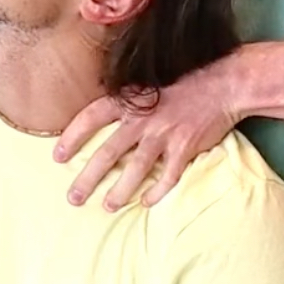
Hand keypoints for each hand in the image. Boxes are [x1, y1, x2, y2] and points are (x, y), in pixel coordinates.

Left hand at [56, 57, 242, 208]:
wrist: (226, 82)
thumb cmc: (188, 77)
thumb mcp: (151, 79)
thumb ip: (130, 96)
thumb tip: (106, 110)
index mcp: (131, 99)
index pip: (91, 117)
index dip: (72, 137)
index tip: (57, 156)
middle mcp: (143, 119)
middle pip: (107, 153)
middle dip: (87, 179)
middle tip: (73, 198)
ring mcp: (164, 135)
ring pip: (135, 170)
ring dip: (119, 191)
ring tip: (107, 206)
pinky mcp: (185, 148)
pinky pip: (168, 177)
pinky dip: (157, 193)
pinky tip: (146, 203)